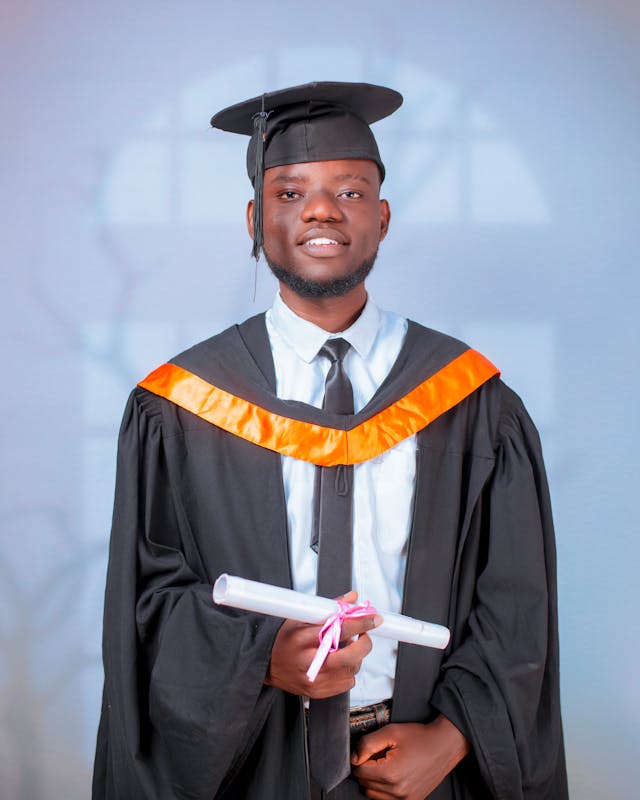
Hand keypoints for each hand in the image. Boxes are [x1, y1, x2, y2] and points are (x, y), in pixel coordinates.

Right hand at [265, 591, 380, 698]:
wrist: (268, 664)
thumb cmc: (285, 639)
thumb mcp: (302, 617)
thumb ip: (329, 608)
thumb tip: (352, 598)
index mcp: (304, 638)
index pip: (340, 629)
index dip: (361, 623)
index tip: (374, 618)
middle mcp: (309, 661)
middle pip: (350, 656)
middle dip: (364, 644)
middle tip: (364, 635)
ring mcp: (314, 679)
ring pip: (351, 669)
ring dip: (355, 657)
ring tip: (344, 648)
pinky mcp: (318, 692)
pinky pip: (347, 683)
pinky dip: (348, 671)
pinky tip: (338, 663)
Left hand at [351, 715, 469, 798]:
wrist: (444, 745)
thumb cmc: (420, 737)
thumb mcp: (391, 732)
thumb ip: (368, 743)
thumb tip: (354, 756)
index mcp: (390, 774)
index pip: (359, 771)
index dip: (360, 757)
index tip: (368, 751)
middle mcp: (397, 791)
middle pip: (365, 783)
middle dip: (367, 768)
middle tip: (380, 755)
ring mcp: (405, 799)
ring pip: (373, 794)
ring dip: (375, 780)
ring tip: (388, 764)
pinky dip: (385, 789)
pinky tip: (394, 774)